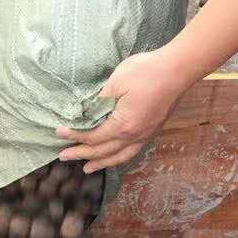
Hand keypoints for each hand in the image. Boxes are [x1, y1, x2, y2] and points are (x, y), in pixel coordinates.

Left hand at [57, 47, 194, 173]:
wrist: (178, 70)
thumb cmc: (146, 72)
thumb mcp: (116, 82)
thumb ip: (100, 101)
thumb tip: (87, 113)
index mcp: (123, 126)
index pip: (93, 137)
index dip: (75, 136)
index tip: (59, 133)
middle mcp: (134, 136)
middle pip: (103, 151)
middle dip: (82, 154)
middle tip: (64, 157)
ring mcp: (146, 134)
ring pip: (120, 156)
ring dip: (102, 163)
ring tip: (88, 168)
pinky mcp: (153, 129)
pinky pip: (132, 150)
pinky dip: (119, 156)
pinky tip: (114, 155)